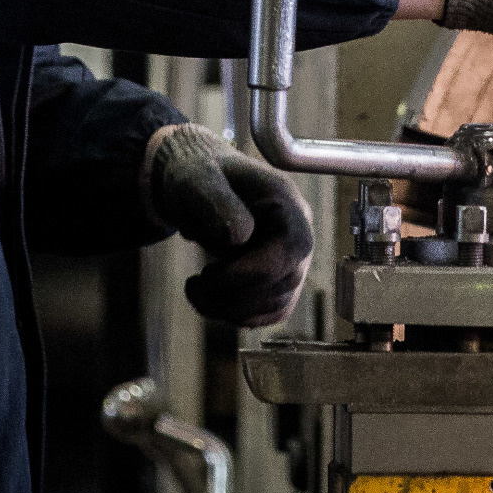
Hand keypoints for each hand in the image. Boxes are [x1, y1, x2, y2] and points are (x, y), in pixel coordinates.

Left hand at [142, 123, 314, 327]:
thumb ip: (216, 201)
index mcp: (288, 205)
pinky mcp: (280, 281)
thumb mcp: (197, 179)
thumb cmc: (199, 178)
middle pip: (282, 285)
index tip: (204, 274)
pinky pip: (270, 312)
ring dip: (230, 309)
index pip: (285, 254)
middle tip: (193, 285)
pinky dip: (238, 315)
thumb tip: (239, 236)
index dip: (245, 275)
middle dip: (232, 296)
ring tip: (197, 288)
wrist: (199, 186)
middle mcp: (299, 236)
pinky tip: (211, 299)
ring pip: (275, 305)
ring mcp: (293, 260)